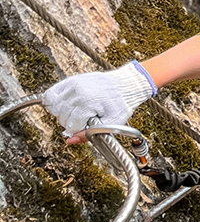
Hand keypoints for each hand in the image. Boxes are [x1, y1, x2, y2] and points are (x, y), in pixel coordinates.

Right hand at [41, 61, 156, 138]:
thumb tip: (70, 141)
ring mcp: (73, 84)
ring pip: (54, 107)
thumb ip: (90, 134)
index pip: (71, 125)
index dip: (78, 130)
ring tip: (75, 114)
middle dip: (70, 123)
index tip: (86, 127)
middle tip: (82, 121)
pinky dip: (53, 102)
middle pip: (61, 116)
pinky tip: (63, 107)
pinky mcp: (71, 80)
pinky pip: (51, 94)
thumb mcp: (112, 123)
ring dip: (61, 114)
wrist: (126, 85)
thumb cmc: (121, 103)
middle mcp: (79, 92)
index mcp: (89, 102)